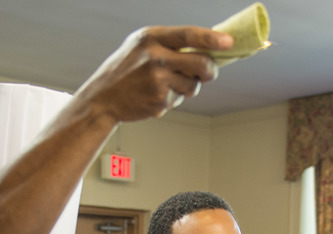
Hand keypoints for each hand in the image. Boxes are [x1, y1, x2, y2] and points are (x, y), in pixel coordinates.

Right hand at [73, 26, 232, 123]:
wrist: (103, 97)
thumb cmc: (127, 69)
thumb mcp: (142, 46)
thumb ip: (171, 44)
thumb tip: (209, 47)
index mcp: (152, 38)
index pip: (189, 34)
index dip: (211, 38)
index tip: (229, 42)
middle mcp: (155, 57)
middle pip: (200, 63)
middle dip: (210, 71)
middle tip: (209, 73)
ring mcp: (157, 80)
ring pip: (193, 85)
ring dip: (188, 86)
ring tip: (167, 83)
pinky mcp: (159, 100)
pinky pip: (180, 98)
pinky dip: (173, 98)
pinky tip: (155, 94)